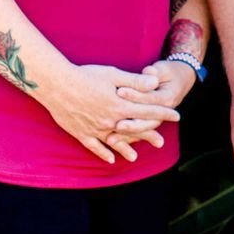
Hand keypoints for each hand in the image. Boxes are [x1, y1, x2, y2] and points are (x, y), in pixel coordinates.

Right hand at [42, 63, 178, 163]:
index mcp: (120, 105)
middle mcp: (110, 121)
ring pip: (115, 142)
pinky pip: (94, 146)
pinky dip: (103, 153)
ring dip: (126, 149)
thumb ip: (135, 81)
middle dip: (148, 134)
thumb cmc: (85, 76)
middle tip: (161, 142)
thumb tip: (155, 83)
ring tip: (135, 158)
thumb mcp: (113, 74)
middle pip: (134, 130)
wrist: (56, 85)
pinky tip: (110, 159)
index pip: (147, 110)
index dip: (163, 113)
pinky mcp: (81, 133)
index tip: (177, 116)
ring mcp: (95, 129)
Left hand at [109, 61, 197, 144]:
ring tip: (111, 140)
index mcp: (168, 98)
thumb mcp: (163, 69)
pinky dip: (126, 140)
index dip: (135, 95)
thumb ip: (154, 72)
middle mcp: (164, 112)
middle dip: (131, 124)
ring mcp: (158, 119)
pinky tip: (112, 144)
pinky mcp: (150, 122)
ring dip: (126, 137)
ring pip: (141, 131)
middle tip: (117, 125)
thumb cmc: (169, 73)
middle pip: (146, 121)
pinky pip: (138, 134)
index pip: (149, 98)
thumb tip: (149, 71)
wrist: (180, 79)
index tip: (119, 91)